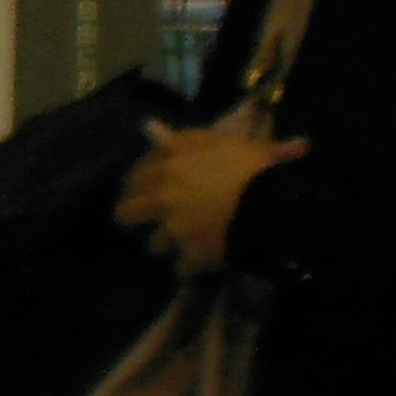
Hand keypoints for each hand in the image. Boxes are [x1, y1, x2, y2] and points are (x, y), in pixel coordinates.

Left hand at [115, 121, 306, 273]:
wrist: (269, 204)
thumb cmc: (250, 165)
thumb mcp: (219, 141)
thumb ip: (181, 137)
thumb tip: (146, 125)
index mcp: (169, 165)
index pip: (135, 176)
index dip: (135, 185)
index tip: (139, 189)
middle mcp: (164, 196)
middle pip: (126, 214)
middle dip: (132, 218)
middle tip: (142, 221)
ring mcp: (175, 228)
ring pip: (153, 245)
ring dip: (163, 246)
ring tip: (174, 247)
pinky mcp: (192, 255)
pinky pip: (180, 270)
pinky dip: (187, 270)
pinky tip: (193, 268)